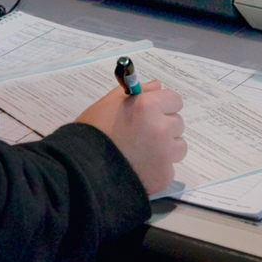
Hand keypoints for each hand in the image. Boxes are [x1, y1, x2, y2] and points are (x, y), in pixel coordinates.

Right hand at [75, 79, 186, 195]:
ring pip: (178, 146)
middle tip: (141, 134)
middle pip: (177, 123)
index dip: (162, 105)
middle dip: (163, 127)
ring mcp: (165, 154)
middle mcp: (161, 128)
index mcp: (148, 106)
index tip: (151, 112)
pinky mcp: (164, 176)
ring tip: (142, 152)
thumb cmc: (92, 132)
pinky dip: (157, 168)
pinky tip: (139, 167)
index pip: (174, 100)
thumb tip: (157, 86)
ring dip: (166, 148)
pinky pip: (169, 167)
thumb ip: (136, 92)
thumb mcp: (108, 104)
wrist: (83, 169)